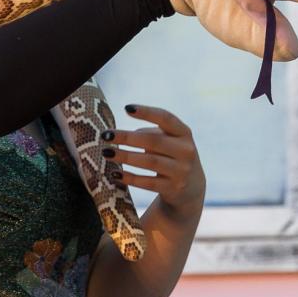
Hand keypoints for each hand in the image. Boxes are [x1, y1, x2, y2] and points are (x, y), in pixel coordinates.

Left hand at [100, 104, 205, 220]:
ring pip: (150, 162)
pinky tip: (115, 174)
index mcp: (184, 133)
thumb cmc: (172, 156)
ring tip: (106, 153)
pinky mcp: (174, 188)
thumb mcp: (169, 141)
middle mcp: (186, 151)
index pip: (166, 118)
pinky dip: (130, 178)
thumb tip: (122, 136)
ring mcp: (182, 171)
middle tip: (105, 135)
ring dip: (125, 156)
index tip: (127, 108)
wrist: (192, 188)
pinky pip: (148, 183)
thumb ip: (151, 134)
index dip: (147, 112)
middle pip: (154, 141)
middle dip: (127, 137)